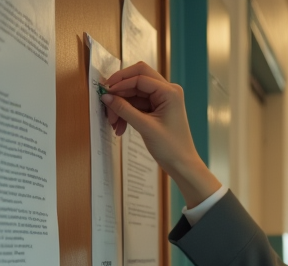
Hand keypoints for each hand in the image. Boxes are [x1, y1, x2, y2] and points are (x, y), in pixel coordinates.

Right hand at [100, 61, 220, 205]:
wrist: (182, 165)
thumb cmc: (171, 148)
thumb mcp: (145, 127)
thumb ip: (124, 110)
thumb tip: (106, 96)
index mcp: (170, 92)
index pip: (140, 77)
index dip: (121, 83)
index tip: (105, 92)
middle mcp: (167, 91)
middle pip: (137, 80)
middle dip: (120, 92)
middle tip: (107, 105)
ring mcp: (162, 99)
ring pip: (134, 94)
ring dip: (121, 106)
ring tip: (113, 124)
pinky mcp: (157, 109)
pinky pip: (137, 104)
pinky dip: (127, 113)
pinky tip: (120, 127)